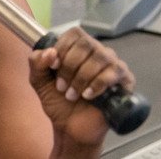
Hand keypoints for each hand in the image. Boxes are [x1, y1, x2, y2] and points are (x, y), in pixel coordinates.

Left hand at [28, 27, 135, 146]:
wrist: (70, 127)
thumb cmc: (57, 101)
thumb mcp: (38, 80)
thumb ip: (36, 62)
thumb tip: (50, 52)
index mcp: (78, 48)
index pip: (74, 34)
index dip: (62, 48)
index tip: (53, 67)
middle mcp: (97, 52)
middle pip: (87, 43)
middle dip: (70, 66)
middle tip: (62, 86)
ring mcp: (112, 66)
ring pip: (101, 57)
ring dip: (82, 77)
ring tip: (72, 94)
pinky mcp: (124, 81)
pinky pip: (116, 72)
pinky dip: (98, 84)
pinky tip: (88, 95)